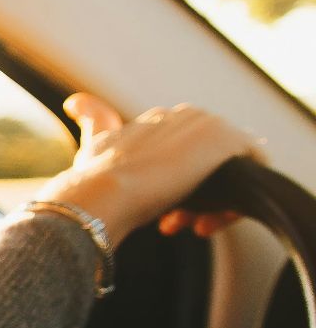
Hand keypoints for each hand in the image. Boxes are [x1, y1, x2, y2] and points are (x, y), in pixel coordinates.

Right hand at [37, 93, 268, 240]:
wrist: (103, 192)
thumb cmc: (92, 178)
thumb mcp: (93, 147)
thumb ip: (93, 121)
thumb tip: (76, 102)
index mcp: (157, 118)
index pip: (182, 153)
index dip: (172, 185)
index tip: (160, 212)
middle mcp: (184, 115)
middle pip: (208, 163)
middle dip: (197, 195)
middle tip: (177, 222)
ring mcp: (208, 126)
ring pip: (228, 171)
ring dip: (212, 203)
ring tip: (190, 226)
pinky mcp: (228, 141)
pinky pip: (253, 169)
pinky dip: (236, 199)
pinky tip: (210, 220)